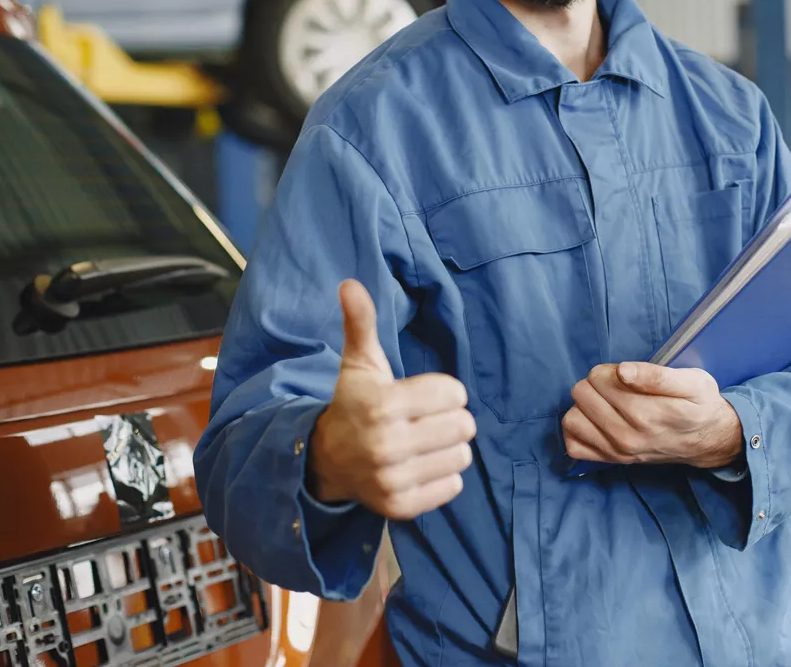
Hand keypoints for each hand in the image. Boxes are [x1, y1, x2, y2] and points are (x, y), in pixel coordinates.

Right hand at [308, 280, 476, 518]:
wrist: (326, 461)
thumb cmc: (354, 403)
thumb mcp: (359, 362)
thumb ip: (361, 322)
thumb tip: (350, 283)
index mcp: (382, 405)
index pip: (454, 393)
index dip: (444, 391)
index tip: (423, 395)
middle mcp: (386, 445)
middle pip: (464, 426)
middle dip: (451, 419)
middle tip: (427, 420)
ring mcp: (393, 480)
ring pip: (462, 456)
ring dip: (450, 448)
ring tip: (425, 442)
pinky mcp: (401, 507)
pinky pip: (453, 486)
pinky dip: (443, 475)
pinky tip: (421, 465)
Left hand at [562, 362, 741, 468]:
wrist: (708, 441)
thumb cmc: (700, 406)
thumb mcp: (692, 381)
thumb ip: (656, 375)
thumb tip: (622, 370)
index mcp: (646, 413)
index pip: (599, 378)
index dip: (611, 370)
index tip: (628, 376)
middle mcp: (627, 436)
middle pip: (582, 393)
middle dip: (597, 384)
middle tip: (619, 388)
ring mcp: (617, 451)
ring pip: (572, 418)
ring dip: (584, 406)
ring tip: (606, 403)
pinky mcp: (611, 460)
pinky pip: (573, 445)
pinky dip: (579, 430)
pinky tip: (595, 421)